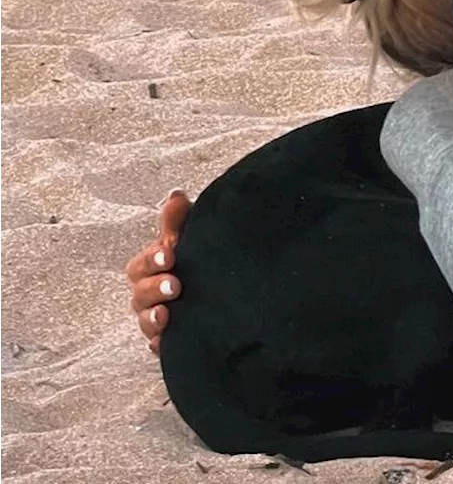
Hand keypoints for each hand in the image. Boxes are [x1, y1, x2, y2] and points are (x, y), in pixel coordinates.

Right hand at [125, 190, 189, 353]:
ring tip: (166, 315)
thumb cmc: (194, 259)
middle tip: (175, 285)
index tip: (170, 254)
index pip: (141, 265)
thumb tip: (175, 195)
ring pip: (146, 322)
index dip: (153, 259)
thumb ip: (178, 220)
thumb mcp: (188, 238)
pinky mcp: (170, 340)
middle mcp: (149, 295)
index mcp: (151, 269)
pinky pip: (160, 346)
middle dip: (154, 289)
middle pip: (140, 295)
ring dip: (153, 319)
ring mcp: (158, 319)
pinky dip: (162, 344)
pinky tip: (166, 343)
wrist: (222, 291)